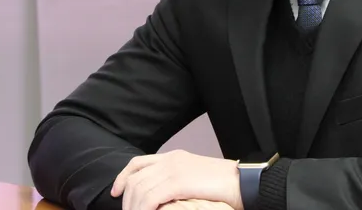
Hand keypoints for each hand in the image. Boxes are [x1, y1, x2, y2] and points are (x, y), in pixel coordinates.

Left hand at [110, 149, 241, 209]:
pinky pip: (149, 198)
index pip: (139, 163)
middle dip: (126, 200)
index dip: (123, 178)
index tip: (116, 193)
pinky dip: (143, 209)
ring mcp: (174, 169)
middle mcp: (171, 160)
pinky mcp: (178, 182)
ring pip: (139, 189)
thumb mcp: (196, 178)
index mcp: (175, 157)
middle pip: (135, 178)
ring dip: (133, 207)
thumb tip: (161, 199)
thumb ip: (178, 182)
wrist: (245, 182)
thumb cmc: (226, 185)